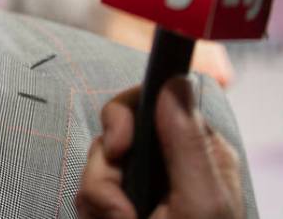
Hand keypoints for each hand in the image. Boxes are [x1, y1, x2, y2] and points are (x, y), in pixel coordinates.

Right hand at [75, 77, 242, 217]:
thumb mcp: (199, 204)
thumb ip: (185, 142)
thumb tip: (175, 81)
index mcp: (197, 151)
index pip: (150, 101)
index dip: (123, 117)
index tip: (118, 148)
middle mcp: (168, 163)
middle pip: (112, 134)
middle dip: (105, 172)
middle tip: (122, 211)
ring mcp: (142, 187)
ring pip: (95, 167)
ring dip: (99, 202)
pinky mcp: (119, 209)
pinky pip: (87, 196)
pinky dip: (93, 215)